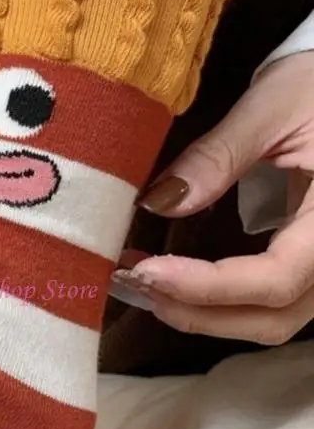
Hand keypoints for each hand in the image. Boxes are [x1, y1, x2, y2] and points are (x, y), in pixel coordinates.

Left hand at [115, 51, 313, 345]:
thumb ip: (218, 157)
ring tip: (144, 285)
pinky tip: (172, 284)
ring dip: (203, 316)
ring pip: (271, 322)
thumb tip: (159, 203)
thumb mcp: (272, 107)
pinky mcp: (310, 266)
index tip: (145, 270)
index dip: (208, 286)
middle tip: (133, 281)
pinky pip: (268, 306)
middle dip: (197, 312)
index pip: (278, 277)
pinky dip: (219, 306)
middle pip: (273, 318)